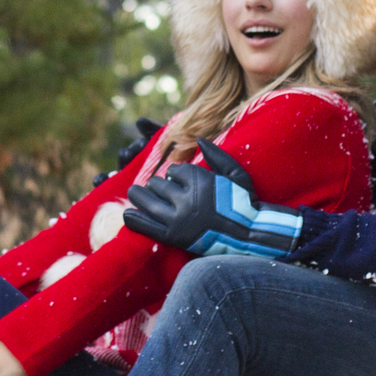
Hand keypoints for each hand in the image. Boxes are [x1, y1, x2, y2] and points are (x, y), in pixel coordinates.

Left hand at [121, 141, 302, 258]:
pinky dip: (133, 218)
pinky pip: (144, 225)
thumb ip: (217, 155)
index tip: (177, 179)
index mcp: (199, 181)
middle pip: (157, 184)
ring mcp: (176, 219)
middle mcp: (185, 198)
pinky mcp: (171, 236)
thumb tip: (198, 139)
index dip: (175, 174)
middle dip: (158, 184)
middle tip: (159, 189)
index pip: (174, 170)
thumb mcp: (236, 174)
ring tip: (137, 195)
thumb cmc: (244, 203)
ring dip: (140, 196)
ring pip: (146, 200)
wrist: (247, 236)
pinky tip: (128, 213)